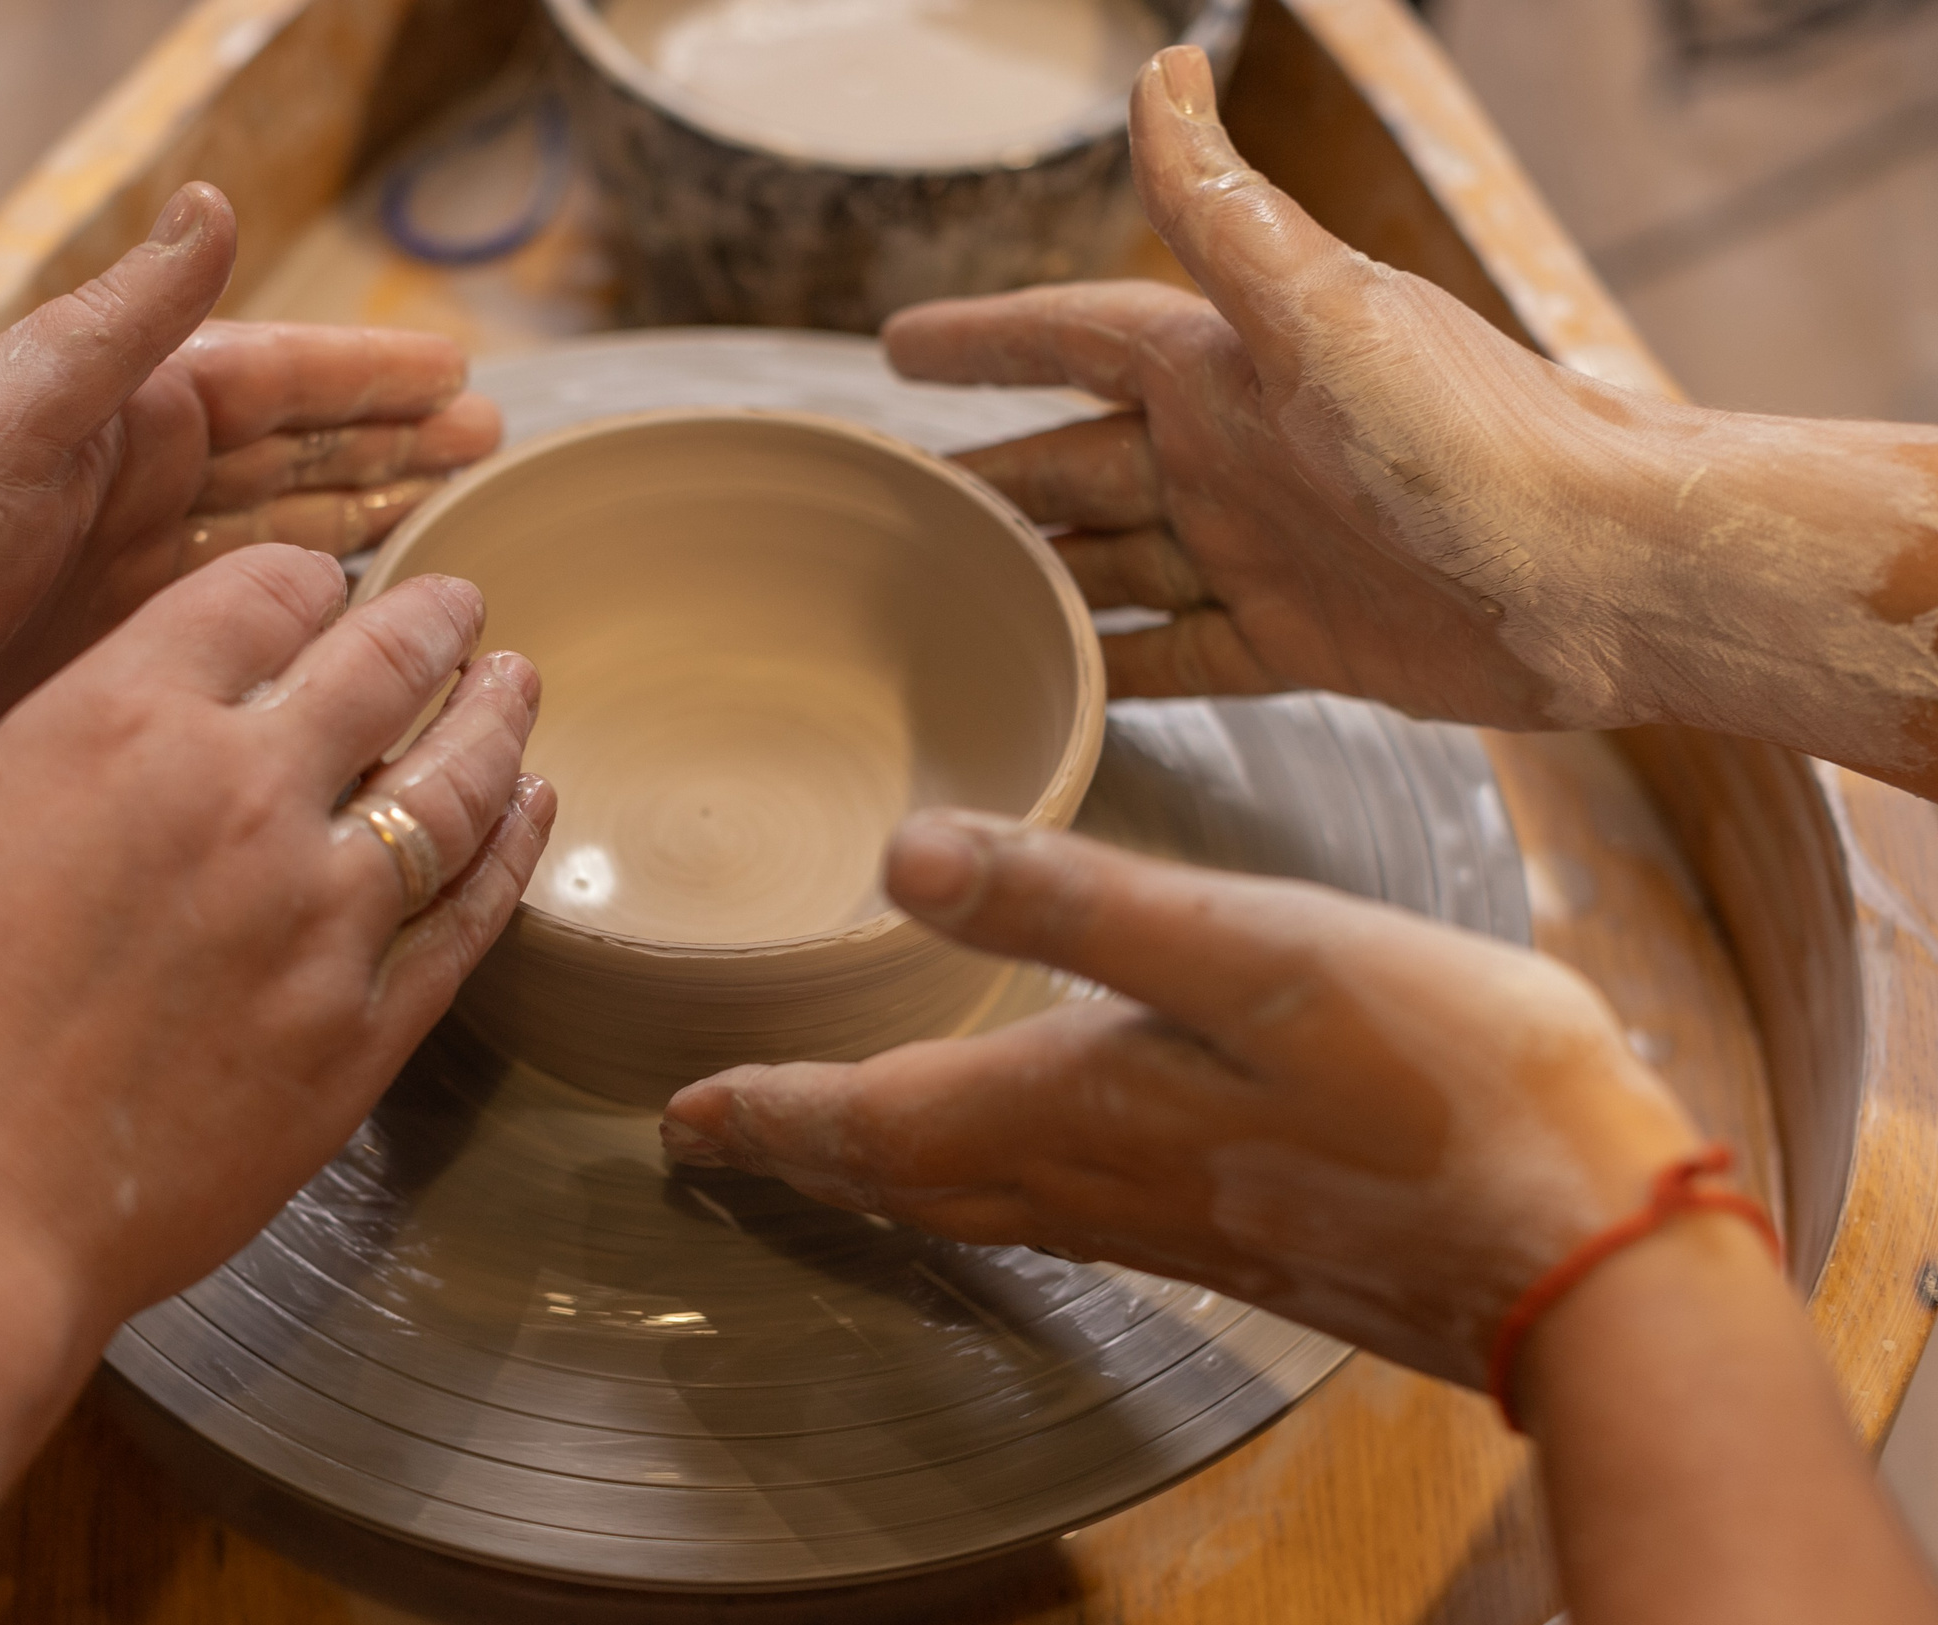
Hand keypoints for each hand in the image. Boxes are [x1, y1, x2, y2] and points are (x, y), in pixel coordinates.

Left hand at [0, 181, 500, 854]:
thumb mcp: (5, 412)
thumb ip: (122, 324)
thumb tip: (213, 204)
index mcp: (105, 413)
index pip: (268, 377)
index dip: (364, 378)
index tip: (459, 376)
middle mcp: (123, 492)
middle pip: (289, 457)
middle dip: (387, 445)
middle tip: (487, 445)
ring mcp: (121, 587)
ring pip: (276, 543)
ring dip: (363, 524)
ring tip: (456, 520)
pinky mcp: (113, 675)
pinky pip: (241, 636)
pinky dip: (305, 625)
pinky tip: (362, 631)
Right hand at [0, 551, 553, 1326]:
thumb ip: (45, 773)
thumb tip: (104, 756)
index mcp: (121, 725)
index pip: (260, 598)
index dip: (305, 586)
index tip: (327, 591)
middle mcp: (242, 798)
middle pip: (382, 669)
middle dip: (433, 625)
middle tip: (462, 608)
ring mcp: (320, 918)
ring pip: (452, 786)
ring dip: (494, 722)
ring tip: (518, 686)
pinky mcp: (361, 1032)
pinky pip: (468, 920)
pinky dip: (510, 853)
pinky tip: (530, 813)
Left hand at [659, 810, 1703, 1387]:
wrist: (1583, 1247)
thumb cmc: (1429, 1078)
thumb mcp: (1243, 948)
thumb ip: (1070, 900)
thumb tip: (901, 853)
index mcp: (1069, 1107)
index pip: (869, 1120)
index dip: (768, 1113)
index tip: (678, 1116)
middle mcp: (1090, 1182)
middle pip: (901, 1176)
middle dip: (801, 1152)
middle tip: (717, 1140)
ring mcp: (1163, 1219)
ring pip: (970, 1201)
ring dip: (879, 1173)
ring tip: (827, 1146)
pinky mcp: (1232, 1231)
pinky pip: (1050, 1211)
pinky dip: (978, 1184)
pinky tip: (1014, 1160)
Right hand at [888, 46, 1937, 774]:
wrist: (1603, 575)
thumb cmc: (1474, 436)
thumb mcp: (1324, 311)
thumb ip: (1223, 213)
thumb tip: (1164, 70)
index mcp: (1229, 366)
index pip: (1076, 339)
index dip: (986, 343)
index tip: (897, 349)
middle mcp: (1236, 452)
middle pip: (1074, 461)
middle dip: (986, 476)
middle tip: (895, 506)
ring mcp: (1261, 550)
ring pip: (1110, 563)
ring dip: (1034, 574)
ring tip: (942, 600)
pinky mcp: (1296, 640)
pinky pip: (1173, 655)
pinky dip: (1113, 669)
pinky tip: (1054, 681)